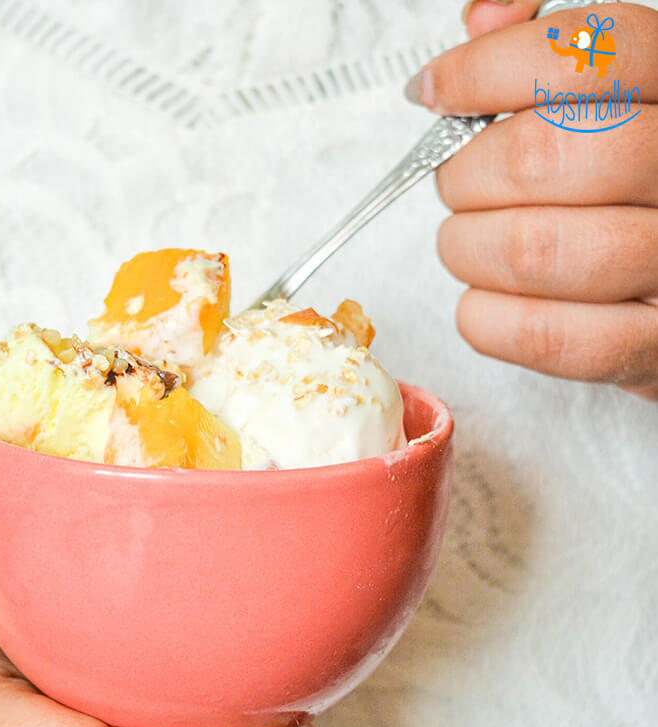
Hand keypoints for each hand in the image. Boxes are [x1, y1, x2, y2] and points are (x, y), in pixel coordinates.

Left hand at [409, 1, 657, 399]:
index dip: (486, 69)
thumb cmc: (638, 182)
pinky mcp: (654, 349)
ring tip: (470, 240)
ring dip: (467, 246)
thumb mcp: (625, 92)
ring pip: (532, 250)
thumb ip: (560, 45)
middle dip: (465, 171)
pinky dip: (485, 317)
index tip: (436, 89)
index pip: (589, 52)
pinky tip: (485, 298)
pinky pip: (546, 337)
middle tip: (458, 179)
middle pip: (543, 156)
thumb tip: (480, 21)